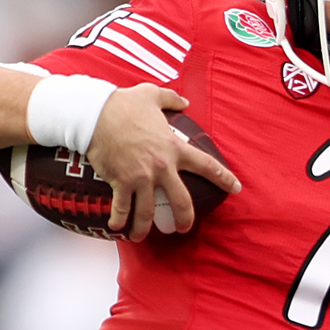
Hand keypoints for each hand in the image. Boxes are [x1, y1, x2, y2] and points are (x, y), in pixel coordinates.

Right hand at [91, 85, 238, 240]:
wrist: (95, 114)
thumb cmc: (123, 104)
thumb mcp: (152, 94)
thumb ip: (172, 99)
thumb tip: (184, 102)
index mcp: (174, 147)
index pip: (206, 165)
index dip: (224, 178)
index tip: (235, 188)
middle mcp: (161, 167)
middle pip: (181, 201)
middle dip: (185, 219)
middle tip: (183, 228)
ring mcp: (141, 178)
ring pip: (147, 212)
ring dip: (144, 228)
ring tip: (140, 235)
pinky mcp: (120, 182)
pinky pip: (122, 208)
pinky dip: (119, 220)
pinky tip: (116, 227)